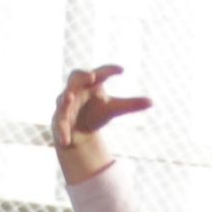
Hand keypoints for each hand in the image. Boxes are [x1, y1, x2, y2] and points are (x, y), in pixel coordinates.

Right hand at [52, 65, 152, 183]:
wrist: (79, 130)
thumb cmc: (96, 113)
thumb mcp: (114, 109)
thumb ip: (131, 104)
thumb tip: (152, 102)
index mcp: (91, 83)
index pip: (101, 72)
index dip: (110, 70)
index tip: (123, 70)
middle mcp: (77, 89)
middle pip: (76, 77)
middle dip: (82, 76)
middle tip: (91, 75)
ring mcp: (66, 104)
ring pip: (63, 99)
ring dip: (65, 98)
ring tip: (69, 98)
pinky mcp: (60, 119)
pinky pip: (60, 124)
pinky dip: (62, 131)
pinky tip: (66, 141)